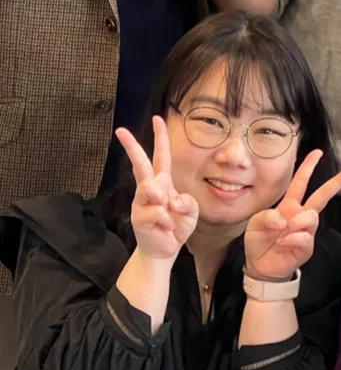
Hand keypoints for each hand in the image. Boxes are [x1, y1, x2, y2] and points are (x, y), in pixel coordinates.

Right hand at [117, 117, 198, 261]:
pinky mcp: (139, 217)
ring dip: (163, 200)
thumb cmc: (177, 226)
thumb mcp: (191, 210)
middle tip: (120, 131)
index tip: (157, 119)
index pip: (162, 156)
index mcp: (164, 182)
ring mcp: (141, 202)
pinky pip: (158, 213)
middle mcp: (149, 189)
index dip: (160, 137)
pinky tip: (165, 228)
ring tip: (168, 215)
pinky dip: (167, 221)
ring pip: (150, 188)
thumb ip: (187, 201)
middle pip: (140, 164)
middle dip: (131, 146)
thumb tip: (171, 199)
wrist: (165, 250)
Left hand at [245, 151, 340, 278]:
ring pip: (312, 216)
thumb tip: (285, 220)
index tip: (317, 152)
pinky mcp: (306, 246)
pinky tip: (283, 244)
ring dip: (298, 221)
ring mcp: (306, 231)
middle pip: (322, 196)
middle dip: (336, 183)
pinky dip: (291, 239)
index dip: (308, 167)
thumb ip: (267, 216)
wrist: (260, 267)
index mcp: (289, 205)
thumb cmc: (259, 242)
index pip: (300, 182)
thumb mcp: (255, 224)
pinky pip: (304, 237)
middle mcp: (301, 215)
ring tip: (284, 231)